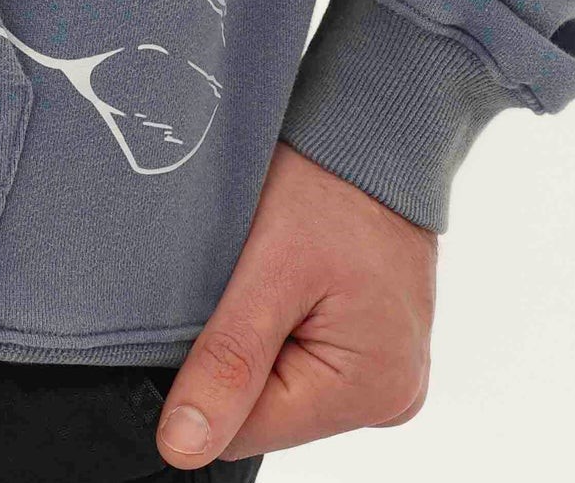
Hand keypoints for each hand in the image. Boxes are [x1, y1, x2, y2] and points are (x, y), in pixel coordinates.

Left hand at [157, 141, 435, 466]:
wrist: (374, 126)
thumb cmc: (329, 182)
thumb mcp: (268, 267)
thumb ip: (228, 363)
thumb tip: (183, 450)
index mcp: (372, 390)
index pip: (247, 430)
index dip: (210, 375)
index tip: (215, 305)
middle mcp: (391, 394)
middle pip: (269, 410)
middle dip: (241, 351)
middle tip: (249, 278)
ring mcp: (387, 368)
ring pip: (283, 382)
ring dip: (261, 334)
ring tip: (272, 271)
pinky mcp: (375, 342)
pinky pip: (306, 355)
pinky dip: (283, 322)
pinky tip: (288, 278)